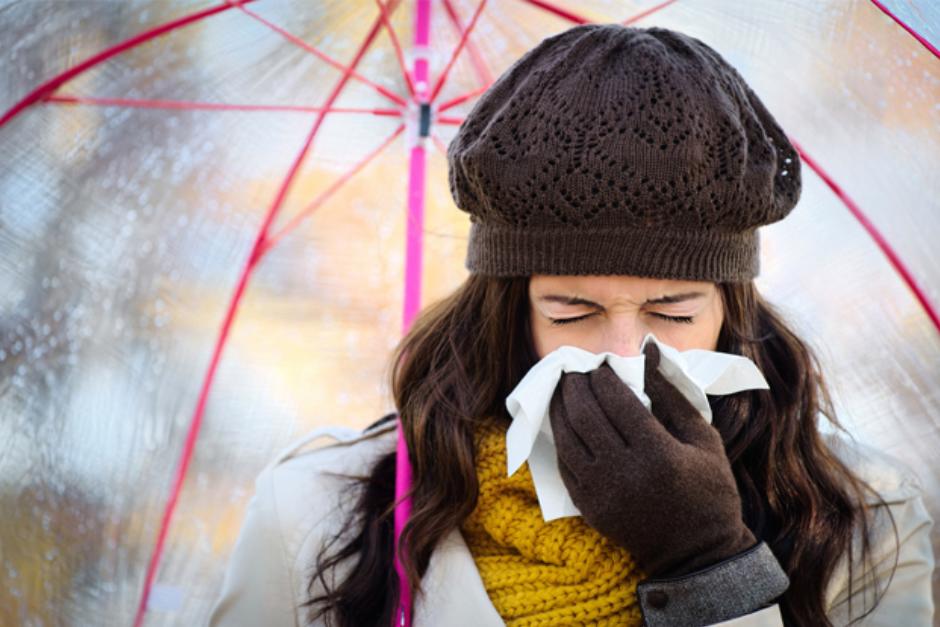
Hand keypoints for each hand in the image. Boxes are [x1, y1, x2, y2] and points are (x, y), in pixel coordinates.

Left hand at [548, 342, 755, 577]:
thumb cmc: (709, 491)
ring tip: (563, 389)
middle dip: (575, 386)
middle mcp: (625, 472)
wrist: (697, 553)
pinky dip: (560, 439)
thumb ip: (672, 394)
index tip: (600, 364)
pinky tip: (563, 422)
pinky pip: (564, 465)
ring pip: (567, 439)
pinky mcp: (589, 508)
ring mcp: (602, 493)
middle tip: (573, 370)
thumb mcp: (704, 439)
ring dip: (560, 408)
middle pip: (585, 416)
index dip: (603, 378)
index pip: (617, 402)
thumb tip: (648, 352)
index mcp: (658, 453)